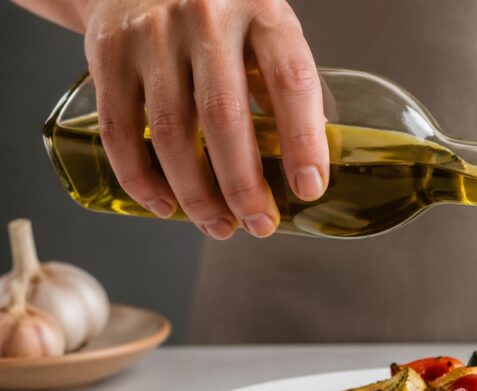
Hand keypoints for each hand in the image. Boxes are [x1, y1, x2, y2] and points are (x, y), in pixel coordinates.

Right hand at [80, 0, 327, 237]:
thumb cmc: (222, 15)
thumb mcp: (266, 30)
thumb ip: (284, 85)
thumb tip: (307, 164)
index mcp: (262, 11)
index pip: (290, 82)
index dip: (303, 143)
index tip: (309, 189)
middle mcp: (206, 18)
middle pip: (225, 117)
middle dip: (244, 185)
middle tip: (260, 223)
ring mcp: (152, 35)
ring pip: (170, 133)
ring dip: (196, 193)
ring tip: (219, 224)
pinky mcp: (108, 54)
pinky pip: (121, 131)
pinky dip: (141, 179)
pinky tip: (166, 205)